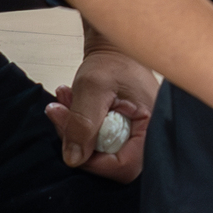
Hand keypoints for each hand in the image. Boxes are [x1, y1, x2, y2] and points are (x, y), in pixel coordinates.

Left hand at [47, 46, 156, 179]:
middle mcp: (146, 136)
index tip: (72, 142)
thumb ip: (83, 123)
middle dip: (79, 140)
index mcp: (152, 129)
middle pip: (110, 161)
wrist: (113, 45)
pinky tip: (70, 103)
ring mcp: (133, 134)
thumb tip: (73, 158)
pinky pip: (97, 139)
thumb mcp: (93, 88)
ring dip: (75, 130)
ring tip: (63, 101)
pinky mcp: (120, 130)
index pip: (125, 166)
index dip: (95, 161)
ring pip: (99, 151)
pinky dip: (79, 124)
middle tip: (60, 112)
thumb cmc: (112, 59)